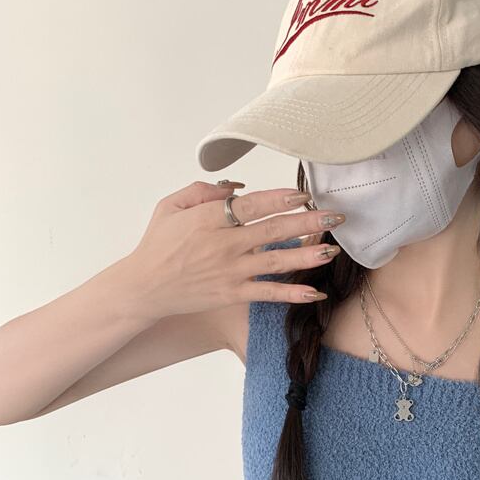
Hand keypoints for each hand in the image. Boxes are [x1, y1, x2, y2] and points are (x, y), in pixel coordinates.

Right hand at [123, 180, 346, 317]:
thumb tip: (237, 185)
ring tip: (333, 250)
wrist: (144, 287)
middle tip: (336, 216)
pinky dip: (292, 294)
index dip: (280, 199)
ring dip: (307, 256)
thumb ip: (203, 191)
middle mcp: (224, 245)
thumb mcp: (171, 206)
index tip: (304, 194)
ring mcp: (230, 271)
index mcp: (209, 219)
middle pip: (273, 231)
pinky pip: (267, 293)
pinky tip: (315, 293)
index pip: (252, 205)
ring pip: (276, 262)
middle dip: (308, 222)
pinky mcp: (232, 294)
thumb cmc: (158, 243)